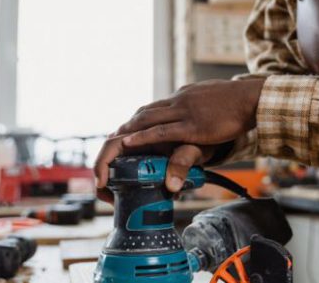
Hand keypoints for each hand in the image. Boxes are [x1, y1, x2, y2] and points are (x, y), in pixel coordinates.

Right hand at [93, 135, 223, 201]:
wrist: (217, 121)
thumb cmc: (207, 135)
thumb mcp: (197, 150)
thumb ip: (182, 162)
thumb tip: (171, 186)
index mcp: (148, 128)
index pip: (114, 143)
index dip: (103, 163)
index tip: (102, 184)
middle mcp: (141, 127)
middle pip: (110, 148)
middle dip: (103, 172)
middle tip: (107, 197)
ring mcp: (144, 130)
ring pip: (118, 150)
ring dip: (113, 172)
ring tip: (116, 194)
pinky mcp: (149, 136)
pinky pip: (130, 150)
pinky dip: (126, 168)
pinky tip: (130, 184)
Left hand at [116, 79, 264, 147]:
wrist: (251, 98)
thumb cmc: (237, 101)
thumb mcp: (215, 100)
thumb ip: (204, 105)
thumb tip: (201, 110)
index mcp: (185, 95)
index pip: (158, 105)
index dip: (141, 116)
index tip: (130, 125)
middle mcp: (179, 100)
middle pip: (147, 111)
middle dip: (129, 124)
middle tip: (114, 134)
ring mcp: (184, 112)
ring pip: (148, 119)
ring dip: (128, 130)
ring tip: (114, 139)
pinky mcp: (191, 126)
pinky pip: (161, 132)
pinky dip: (142, 137)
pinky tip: (128, 142)